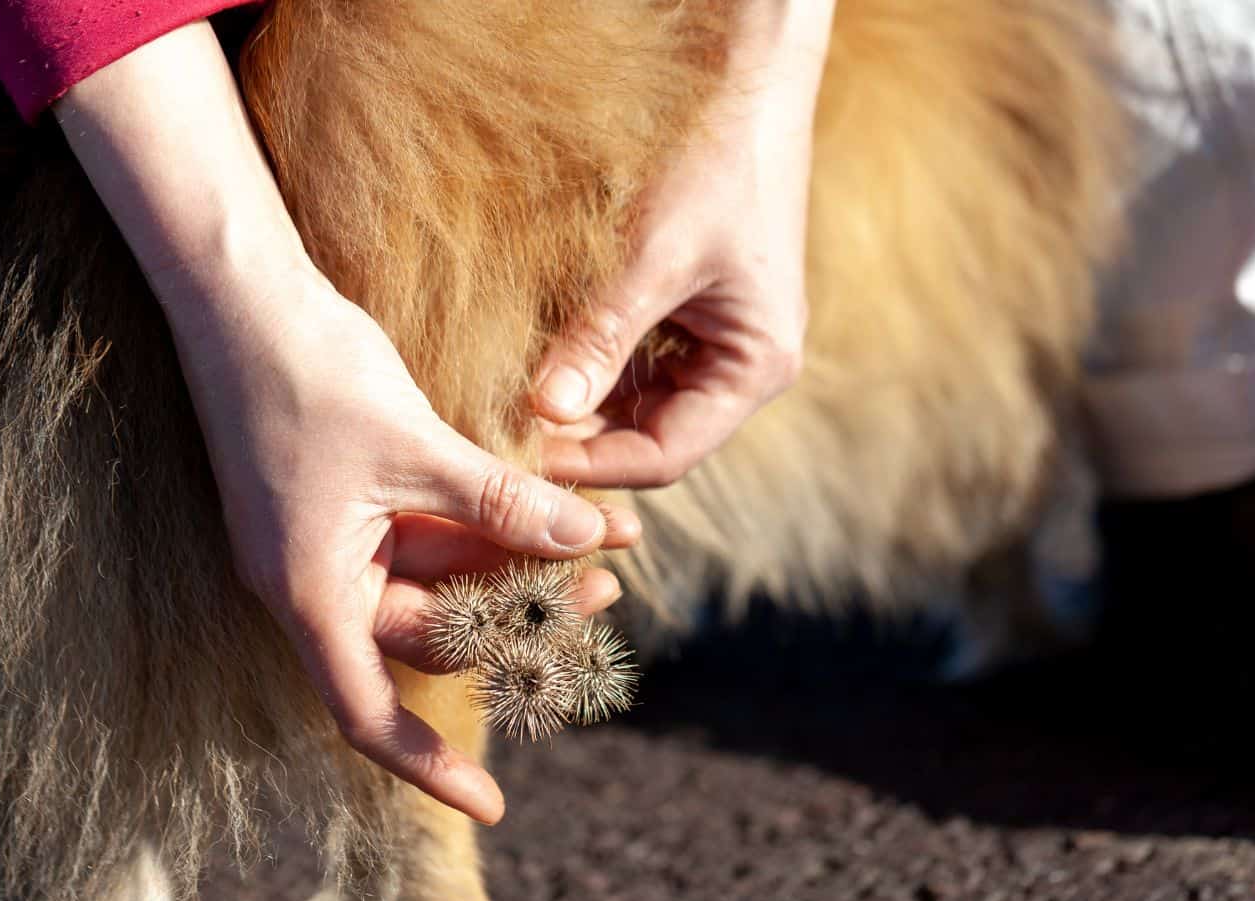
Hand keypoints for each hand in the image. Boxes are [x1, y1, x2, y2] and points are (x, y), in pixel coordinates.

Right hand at [168, 263, 635, 825]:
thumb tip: (585, 543)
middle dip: (518, 620)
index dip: (427, 767)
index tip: (491, 807)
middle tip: (603, 592)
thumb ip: (498, 503)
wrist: (241, 290)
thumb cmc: (306, 371)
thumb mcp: (415, 448)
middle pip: (430, 634)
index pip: (367, 712)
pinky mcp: (353, 497)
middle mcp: (320, 579)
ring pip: (443, 578)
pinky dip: (491, 520)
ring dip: (519, 562)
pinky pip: (433, 531)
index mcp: (310, 592)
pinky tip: (559, 501)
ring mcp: (335, 538)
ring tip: (609, 537)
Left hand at [532, 0, 833, 487]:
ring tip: (506, 400)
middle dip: (579, 440)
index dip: (591, 467)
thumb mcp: (653, 255)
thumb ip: (601, 337)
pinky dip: (588, 365)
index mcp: (756, 368)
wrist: (748, 79)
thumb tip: (543, 412)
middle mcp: (743, 367)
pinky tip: (536, 357)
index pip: (666, 456)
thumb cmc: (715, 161)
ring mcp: (718, 340)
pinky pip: (634, 361)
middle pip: (650, 437)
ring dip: (577, 404)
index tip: (518, 454)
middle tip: (498, 432)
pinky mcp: (692, 311)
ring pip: (636, 403)